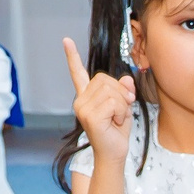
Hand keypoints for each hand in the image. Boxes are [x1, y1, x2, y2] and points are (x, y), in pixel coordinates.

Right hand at [64, 36, 135, 155]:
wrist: (114, 153)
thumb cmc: (117, 131)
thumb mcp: (124, 105)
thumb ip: (124, 90)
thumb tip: (127, 79)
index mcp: (86, 96)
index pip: (77, 73)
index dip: (72, 56)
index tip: (66, 40)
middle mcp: (80, 100)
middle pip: (105, 79)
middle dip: (121, 93)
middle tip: (122, 110)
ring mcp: (82, 108)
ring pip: (111, 91)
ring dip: (122, 105)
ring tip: (117, 118)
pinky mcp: (89, 115)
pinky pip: (113, 102)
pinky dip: (121, 112)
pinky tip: (115, 122)